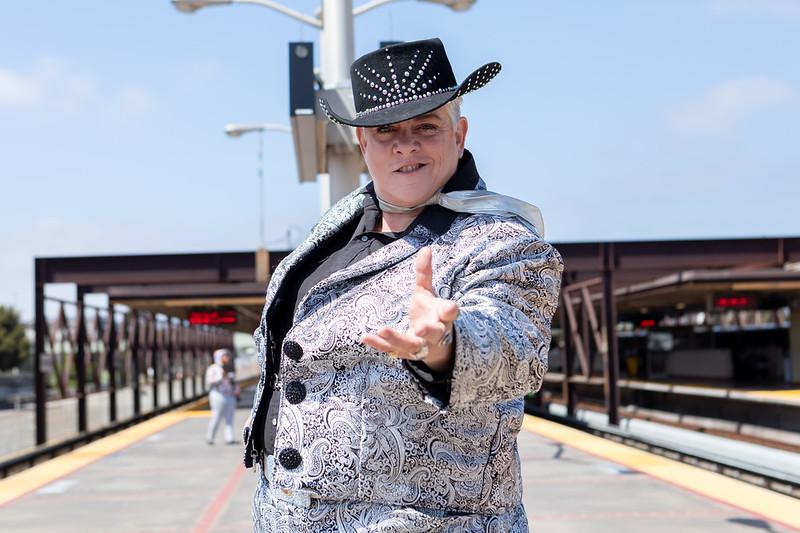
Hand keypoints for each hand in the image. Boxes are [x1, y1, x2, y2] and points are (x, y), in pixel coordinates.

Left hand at [361, 247, 457, 372]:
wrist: (431, 346)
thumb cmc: (429, 314)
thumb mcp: (427, 293)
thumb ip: (425, 273)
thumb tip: (426, 248)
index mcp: (442, 317)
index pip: (449, 313)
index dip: (450, 311)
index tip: (451, 307)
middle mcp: (434, 333)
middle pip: (434, 333)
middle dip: (429, 331)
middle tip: (421, 327)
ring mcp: (419, 345)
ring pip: (410, 345)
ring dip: (397, 338)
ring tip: (383, 330)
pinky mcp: (404, 353)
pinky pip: (391, 350)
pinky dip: (379, 345)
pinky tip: (365, 337)